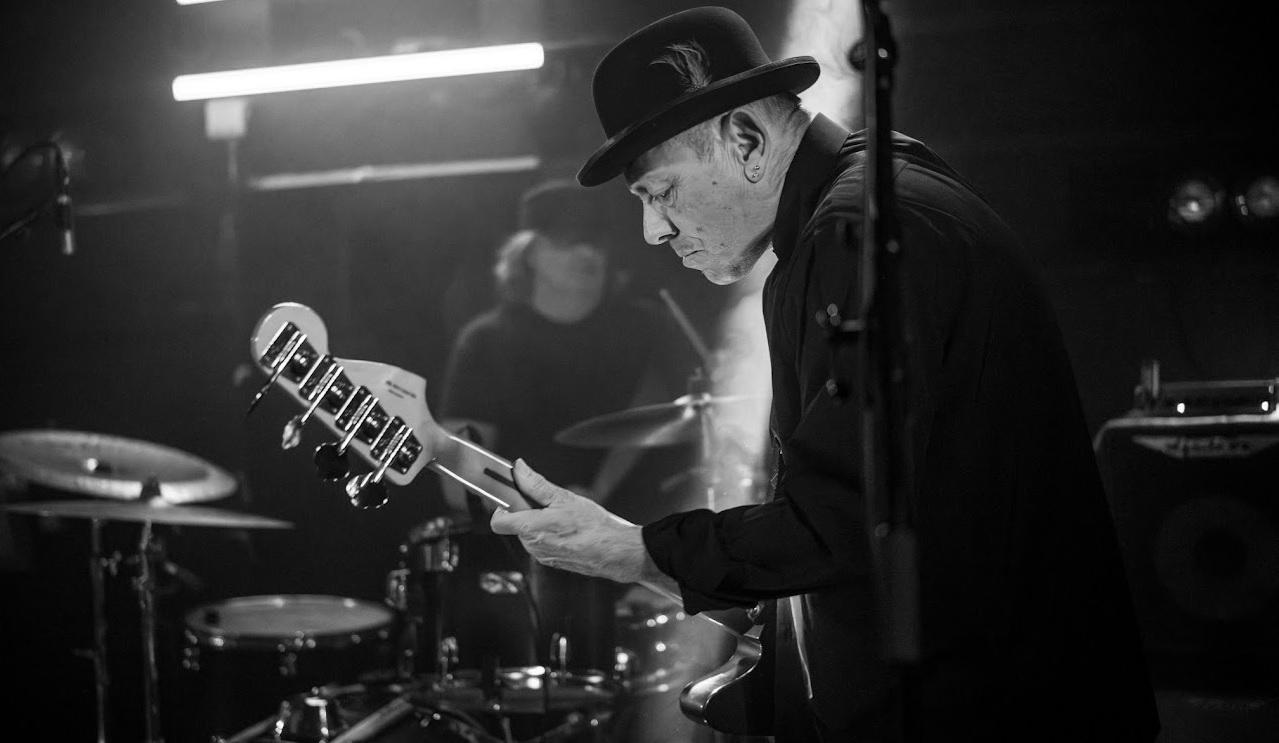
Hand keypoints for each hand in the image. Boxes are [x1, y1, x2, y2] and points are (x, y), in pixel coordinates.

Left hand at [490, 459, 651, 583]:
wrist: (614, 552)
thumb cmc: (594, 527)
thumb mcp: (564, 497)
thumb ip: (536, 484)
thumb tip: (520, 469)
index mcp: (531, 528)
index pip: (498, 521)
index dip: (502, 507)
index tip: (512, 497)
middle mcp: (532, 546)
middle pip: (516, 525)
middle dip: (527, 512)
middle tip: (548, 504)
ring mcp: (542, 556)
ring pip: (530, 535)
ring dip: (540, 524)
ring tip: (562, 518)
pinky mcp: (552, 562)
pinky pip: (542, 545)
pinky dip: (550, 535)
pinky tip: (568, 530)